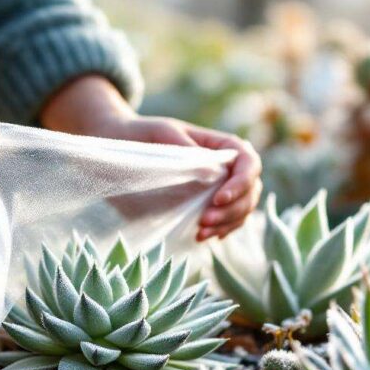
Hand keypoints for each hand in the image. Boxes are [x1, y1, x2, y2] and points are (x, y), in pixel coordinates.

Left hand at [41, 76, 261, 240]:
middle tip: (203, 223)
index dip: (241, 182)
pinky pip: (226, 222)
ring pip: (242, 209)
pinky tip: (201, 236)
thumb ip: (183, 147)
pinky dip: (220, 231)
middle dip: (233, 210)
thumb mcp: (159, 133)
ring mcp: (217, 189)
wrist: (119, 147)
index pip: (249, 162)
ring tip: (201, 233)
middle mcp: (225, 168)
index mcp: (219, 145)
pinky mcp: (204, 206)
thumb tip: (210, 170)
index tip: (218, 198)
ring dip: (227, 224)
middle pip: (250, 190)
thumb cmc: (139, 135)